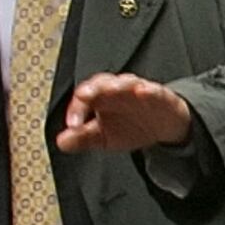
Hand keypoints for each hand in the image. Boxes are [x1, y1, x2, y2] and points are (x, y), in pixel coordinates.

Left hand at [57, 73, 192, 151]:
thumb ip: (82, 138)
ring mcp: (138, 90)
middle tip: (84, 96)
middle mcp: (116, 90)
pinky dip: (148, 90)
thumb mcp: (103, 137)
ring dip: (118, 85)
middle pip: (101, 84)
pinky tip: (143, 92)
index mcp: (99, 99)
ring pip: (125, 82)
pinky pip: (153, 90)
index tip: (73, 125)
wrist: (162, 125)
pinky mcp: (158, 95)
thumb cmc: (130, 125)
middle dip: (92, 89)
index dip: (76, 110)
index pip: (83, 99)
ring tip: (112, 89)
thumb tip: (62, 142)